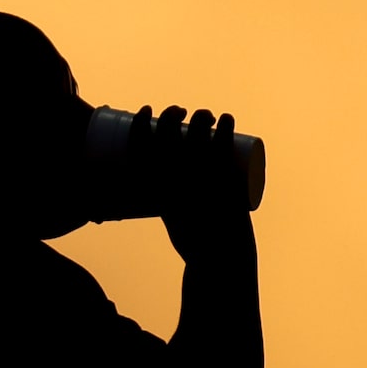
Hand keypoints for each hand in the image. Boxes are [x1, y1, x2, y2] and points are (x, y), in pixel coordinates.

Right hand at [152, 106, 255, 262]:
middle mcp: (172, 176)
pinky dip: (226, 127)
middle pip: (168, 132)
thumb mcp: (170, 216)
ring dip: (202, 116)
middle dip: (171, 113)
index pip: (139, 143)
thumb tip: (167, 182)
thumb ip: (167, 198)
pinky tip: (227, 118)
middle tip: (181, 113)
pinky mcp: (223, 179)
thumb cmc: (191, 237)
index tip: (147, 111)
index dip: (140, 121)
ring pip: (198, 133)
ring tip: (207, 115)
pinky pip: (224, 145)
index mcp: (153, 185)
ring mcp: (198, 175)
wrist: (216, 256)